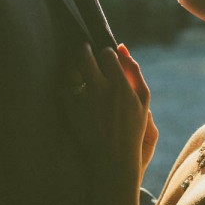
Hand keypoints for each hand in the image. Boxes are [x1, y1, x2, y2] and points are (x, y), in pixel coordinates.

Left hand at [68, 44, 150, 178]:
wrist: (113, 158)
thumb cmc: (132, 127)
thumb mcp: (142, 99)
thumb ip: (134, 71)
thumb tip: (121, 47)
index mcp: (120, 86)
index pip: (106, 54)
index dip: (105, 53)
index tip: (105, 58)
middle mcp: (100, 91)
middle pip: (84, 55)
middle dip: (84, 50)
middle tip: (85, 51)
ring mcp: (83, 101)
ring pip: (70, 69)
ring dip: (72, 64)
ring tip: (78, 67)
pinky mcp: (70, 111)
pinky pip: (62, 86)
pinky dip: (65, 82)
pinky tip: (72, 85)